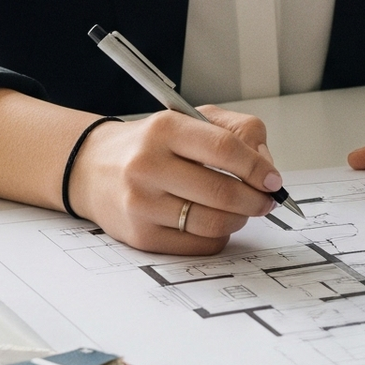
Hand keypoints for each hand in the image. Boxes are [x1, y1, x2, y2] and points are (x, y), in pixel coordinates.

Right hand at [74, 106, 284, 254]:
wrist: (91, 168)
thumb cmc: (150, 145)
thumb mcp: (190, 120)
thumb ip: (237, 132)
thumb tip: (266, 167)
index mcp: (164, 129)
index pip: (224, 149)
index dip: (257, 168)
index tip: (273, 180)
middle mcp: (147, 165)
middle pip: (222, 192)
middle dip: (256, 200)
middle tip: (266, 200)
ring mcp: (141, 203)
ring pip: (213, 223)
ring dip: (239, 219)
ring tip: (240, 210)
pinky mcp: (140, 235)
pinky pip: (199, 244)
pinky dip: (217, 236)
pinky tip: (214, 223)